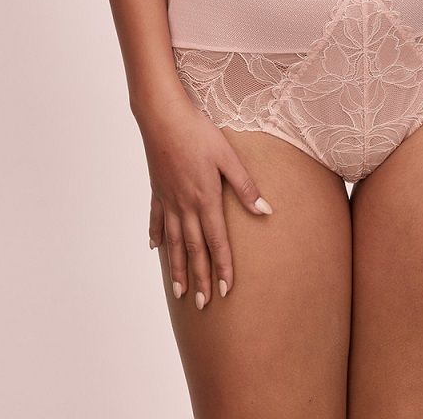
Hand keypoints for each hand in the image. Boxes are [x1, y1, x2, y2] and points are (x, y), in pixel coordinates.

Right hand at [140, 94, 273, 306]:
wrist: (163, 118)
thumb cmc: (199, 133)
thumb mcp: (228, 156)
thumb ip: (245, 186)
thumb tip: (266, 211)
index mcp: (206, 199)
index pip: (217, 242)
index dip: (222, 267)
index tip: (225, 291)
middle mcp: (185, 206)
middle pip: (194, 249)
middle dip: (200, 278)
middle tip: (202, 304)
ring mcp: (168, 200)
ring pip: (174, 242)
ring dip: (177, 268)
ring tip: (179, 292)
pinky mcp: (157, 190)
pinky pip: (156, 219)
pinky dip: (157, 235)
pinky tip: (156, 249)